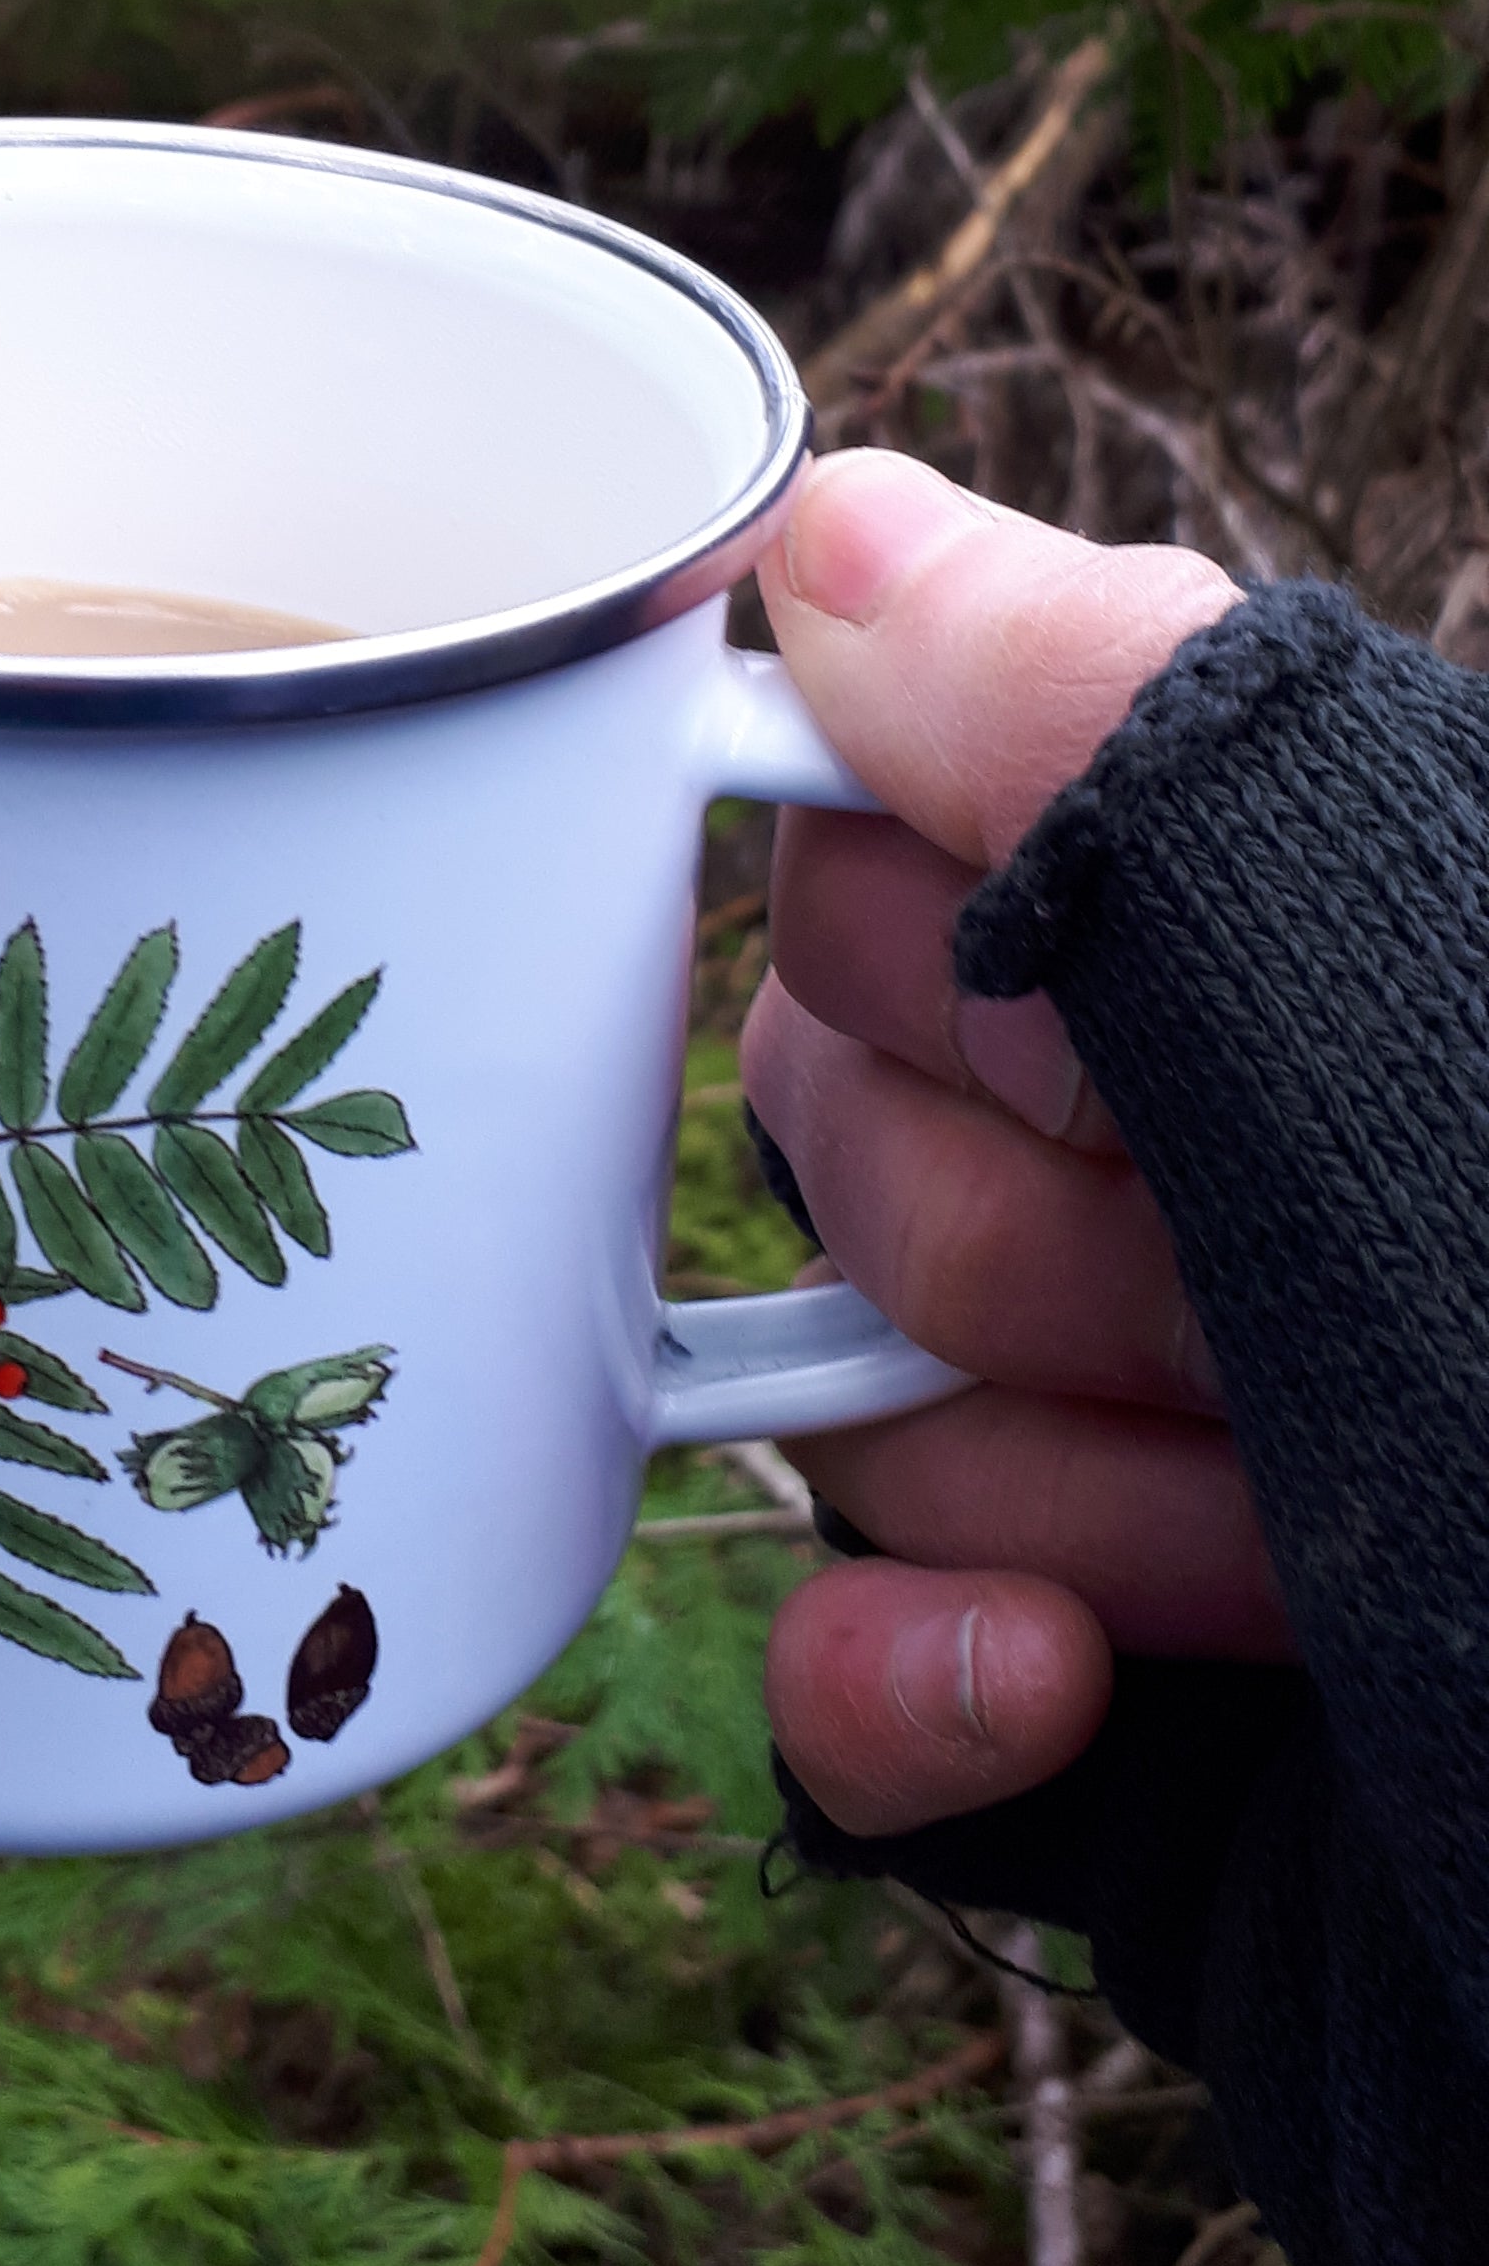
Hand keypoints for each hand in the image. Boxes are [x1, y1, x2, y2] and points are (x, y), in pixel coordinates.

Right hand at [746, 451, 1296, 1842]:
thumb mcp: (1457, 1140)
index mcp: (1409, 953)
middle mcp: (1326, 1177)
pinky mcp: (1158, 1736)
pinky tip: (1061, 1704)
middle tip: (1267, 1337)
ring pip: (869, 1368)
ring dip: (1032, 1483)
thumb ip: (1152, 782)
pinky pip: (874, 1641)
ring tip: (1299, 1587)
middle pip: (883, 1087)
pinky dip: (915, 1685)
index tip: (1077, 1029)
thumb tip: (840, 529)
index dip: (966, 918)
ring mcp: (1244, 1471)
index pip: (993, 779)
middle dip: (1018, 1227)